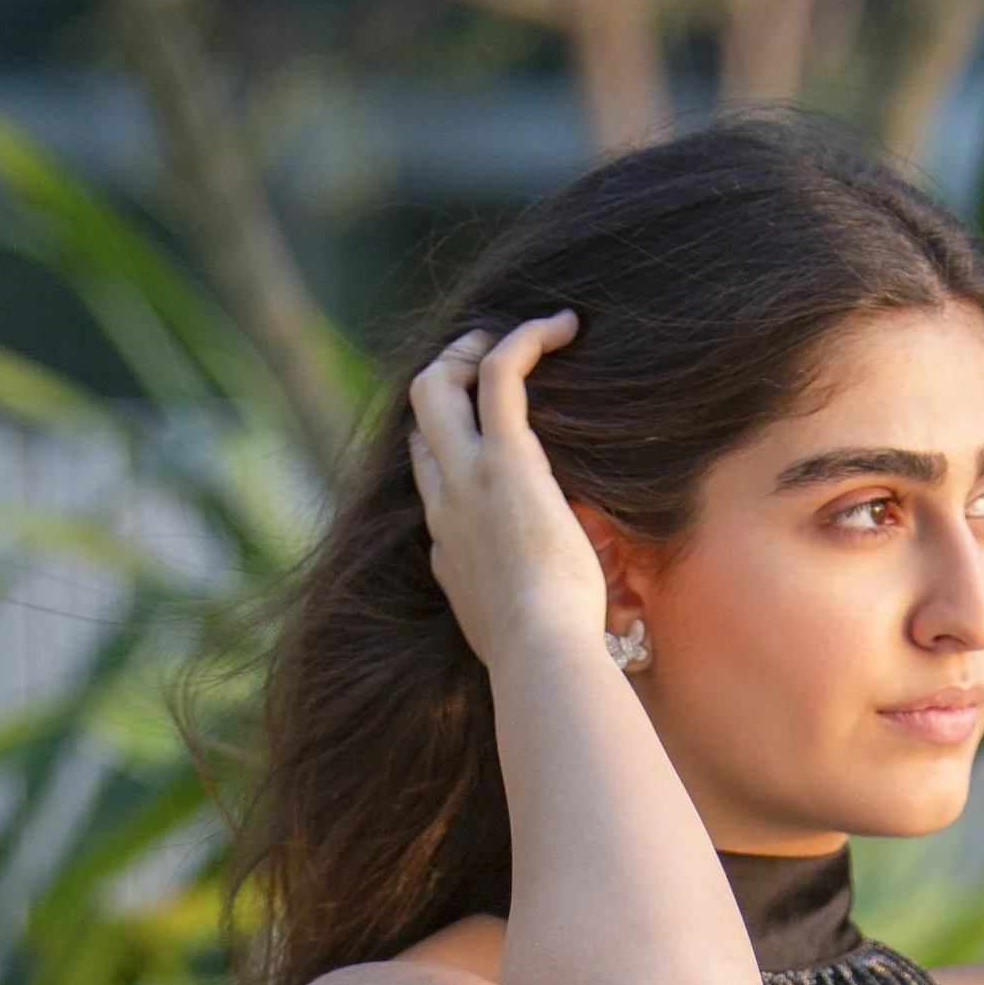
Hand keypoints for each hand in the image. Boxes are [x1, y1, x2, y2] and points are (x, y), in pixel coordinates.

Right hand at [407, 311, 610, 670]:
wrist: (539, 658)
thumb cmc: (542, 655)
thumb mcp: (514, 626)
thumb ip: (510, 598)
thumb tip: (523, 590)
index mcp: (446, 542)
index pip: (427, 466)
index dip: (446, 433)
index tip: (487, 419)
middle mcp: (445, 502)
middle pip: (420, 414)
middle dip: (448, 373)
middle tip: (489, 357)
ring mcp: (468, 478)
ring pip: (442, 384)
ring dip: (477, 346)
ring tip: (535, 333)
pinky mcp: (507, 461)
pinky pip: (501, 374)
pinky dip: (525, 339)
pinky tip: (564, 326)